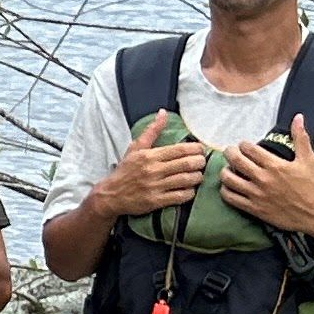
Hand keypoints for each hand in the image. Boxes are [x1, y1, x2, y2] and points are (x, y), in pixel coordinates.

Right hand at [89, 111, 212, 219]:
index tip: (200, 150)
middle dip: (200, 162)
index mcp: (150, 155)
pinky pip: (181, 196)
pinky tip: (189, 189)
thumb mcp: (135, 148)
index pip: (180, 149)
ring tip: (197, 175)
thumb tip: (163, 113)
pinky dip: (190, 192)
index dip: (196, 149)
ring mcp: (155, 186)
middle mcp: (153, 170)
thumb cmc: (125, 170)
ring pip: (187, 180)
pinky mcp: (156, 201)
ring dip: (197, 177)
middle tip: (202, 162)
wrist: (110, 195)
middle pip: (187, 164)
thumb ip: (152, 131)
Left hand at [220, 113, 313, 238]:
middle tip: (230, 152)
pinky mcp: (254, 209)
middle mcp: (263, 179)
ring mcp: (256, 194)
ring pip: (228, 179)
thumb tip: (298, 118)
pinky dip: (225, 190)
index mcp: (275, 165)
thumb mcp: (309, 160)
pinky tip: (229, 186)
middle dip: (229, 152)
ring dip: (225, 171)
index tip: (244, 146)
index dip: (243, 145)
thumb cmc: (313, 188)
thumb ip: (300, 138)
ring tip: (229, 169)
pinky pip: (230, 198)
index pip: (249, 149)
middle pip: (235, 160)